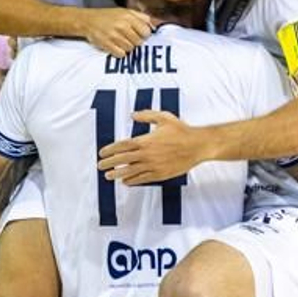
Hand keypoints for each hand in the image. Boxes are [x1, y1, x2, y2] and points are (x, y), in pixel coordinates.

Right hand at [82, 7, 152, 55]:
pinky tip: (116, 46)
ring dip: (127, 47)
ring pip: (131, 49)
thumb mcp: (125, 11)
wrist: (88, 21)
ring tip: (121, 41)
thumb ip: (141, 17)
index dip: (144, 34)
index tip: (139, 34)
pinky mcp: (107, 45)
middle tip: (128, 38)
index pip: (146, 31)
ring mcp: (114, 36)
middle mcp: (122, 26)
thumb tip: (154, 25)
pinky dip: (120, 52)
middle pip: (139, 42)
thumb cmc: (108, 16)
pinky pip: (121, 54)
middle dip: (135, 41)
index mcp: (128, 17)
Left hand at [98, 110, 213, 183]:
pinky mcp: (160, 174)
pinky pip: (143, 179)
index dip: (110, 150)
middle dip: (109, 163)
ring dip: (118, 174)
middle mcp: (147, 154)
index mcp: (146, 140)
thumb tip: (132, 115)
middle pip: (123, 159)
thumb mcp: (164, 118)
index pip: (122, 145)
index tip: (102, 153)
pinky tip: (126, 182)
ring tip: (108, 176)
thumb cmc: (181, 130)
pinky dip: (133, 181)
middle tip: (100, 166)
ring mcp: (153, 165)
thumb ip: (146, 115)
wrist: (197, 145)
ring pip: (131, 171)